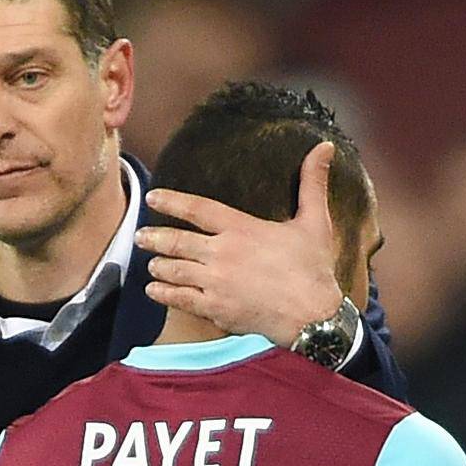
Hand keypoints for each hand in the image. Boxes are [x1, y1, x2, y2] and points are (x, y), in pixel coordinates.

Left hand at [136, 140, 342, 344]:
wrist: (314, 317)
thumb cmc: (314, 270)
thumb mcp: (316, 223)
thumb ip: (313, 183)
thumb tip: (324, 147)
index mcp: (242, 229)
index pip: (197, 209)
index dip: (171, 201)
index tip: (152, 198)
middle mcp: (222, 253)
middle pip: (176, 241)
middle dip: (153, 238)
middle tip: (140, 237)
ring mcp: (216, 282)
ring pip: (173, 270)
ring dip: (158, 266)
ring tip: (151, 265)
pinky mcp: (216, 308)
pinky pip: (180, 298)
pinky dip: (163, 294)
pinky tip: (154, 291)